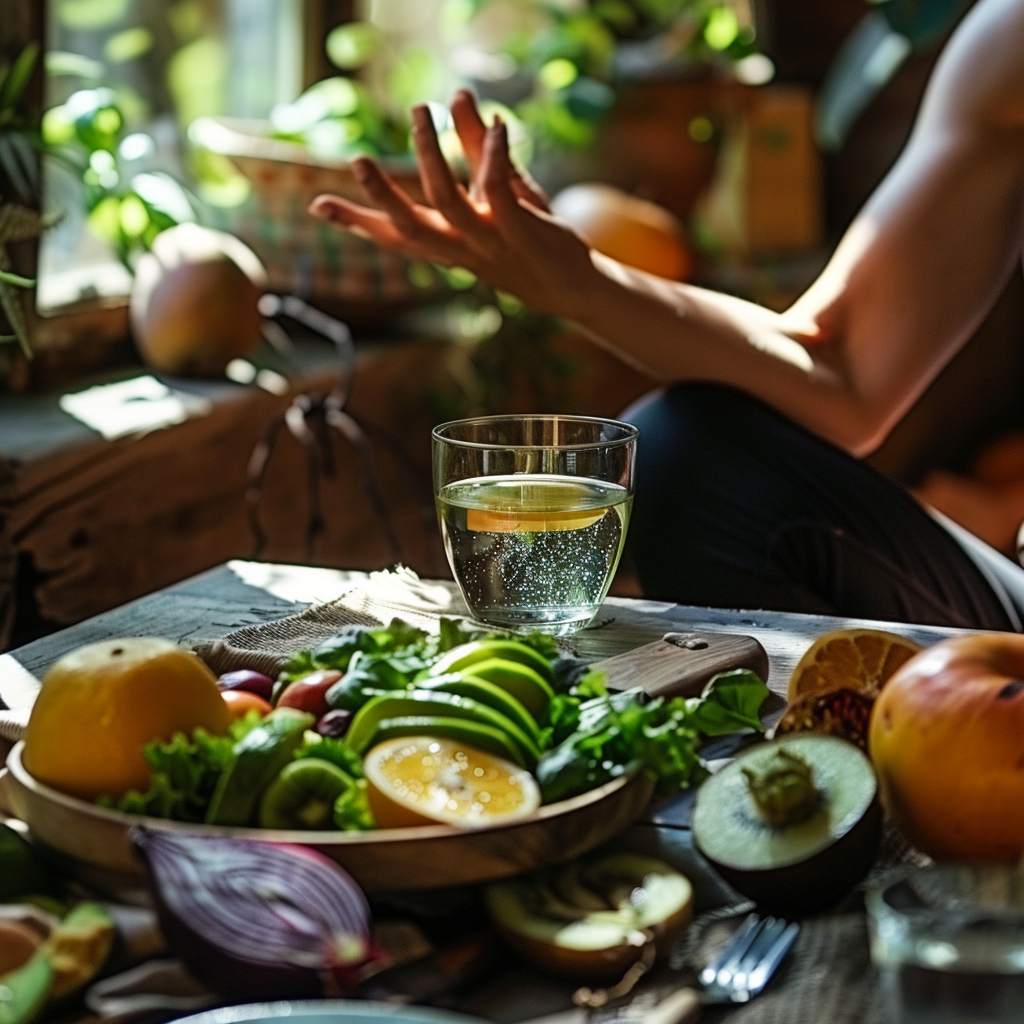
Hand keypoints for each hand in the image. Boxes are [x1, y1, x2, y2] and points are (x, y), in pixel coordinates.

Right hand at [308, 90, 596, 316]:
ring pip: (447, 202)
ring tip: (420, 112)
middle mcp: (460, 248)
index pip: (395, 236)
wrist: (572, 284)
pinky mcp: (520, 232)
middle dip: (381, 194)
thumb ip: (476, 147)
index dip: (356, 222)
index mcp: (446, 245)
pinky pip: (499, 192)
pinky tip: (496, 124)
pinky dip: (494, 155)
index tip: (317, 205)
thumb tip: (457, 96)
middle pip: (409, 225)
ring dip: (430, 156)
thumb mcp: (497, 192)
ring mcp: (489, 243)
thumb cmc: (528, 238)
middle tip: (356, 160)